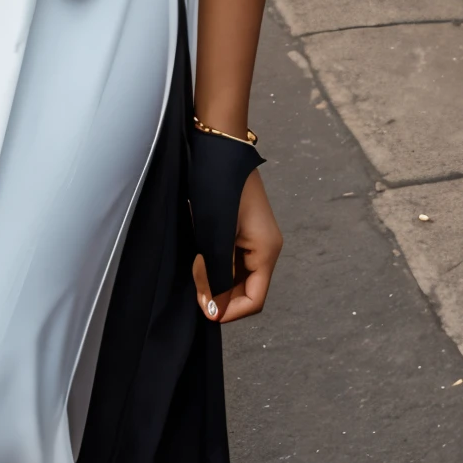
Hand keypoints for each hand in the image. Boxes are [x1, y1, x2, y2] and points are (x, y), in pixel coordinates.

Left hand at [193, 169, 281, 324]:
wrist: (218, 150)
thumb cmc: (218, 188)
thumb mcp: (217, 236)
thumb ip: (217, 275)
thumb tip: (215, 311)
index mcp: (266, 251)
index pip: (255, 301)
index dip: (230, 311)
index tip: (204, 309)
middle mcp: (265, 248)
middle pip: (245, 291)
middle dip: (219, 293)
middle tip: (196, 279)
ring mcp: (254, 240)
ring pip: (235, 277)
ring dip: (215, 278)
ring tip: (196, 260)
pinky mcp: (241, 232)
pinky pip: (230, 261)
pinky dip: (214, 264)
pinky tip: (199, 253)